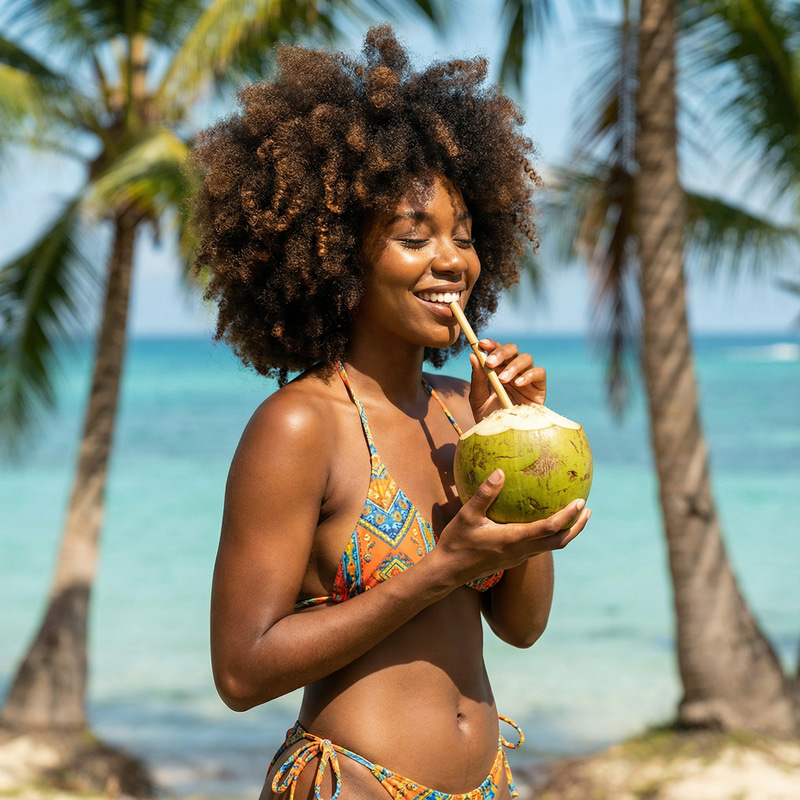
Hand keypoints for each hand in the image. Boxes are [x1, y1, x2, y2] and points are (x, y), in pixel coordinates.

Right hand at [437, 469, 588, 585]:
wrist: (448, 571)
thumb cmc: (457, 542)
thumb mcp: (467, 516)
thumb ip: (484, 494)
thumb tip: (500, 471)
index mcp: (513, 540)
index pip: (549, 528)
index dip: (567, 516)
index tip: (580, 501)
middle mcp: (521, 551)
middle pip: (559, 542)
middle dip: (576, 527)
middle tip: (587, 510)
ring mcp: (518, 557)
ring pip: (552, 547)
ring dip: (567, 533)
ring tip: (576, 517)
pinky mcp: (513, 559)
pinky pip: (540, 548)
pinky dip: (552, 536)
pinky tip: (547, 523)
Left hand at [469, 339, 546, 420]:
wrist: (504, 438)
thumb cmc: (490, 418)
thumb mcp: (478, 400)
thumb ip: (477, 379)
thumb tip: (472, 355)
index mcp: (497, 370)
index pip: (496, 350)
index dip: (491, 344)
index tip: (481, 344)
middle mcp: (513, 371)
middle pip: (512, 349)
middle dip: (501, 352)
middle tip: (491, 363)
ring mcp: (526, 378)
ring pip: (526, 358)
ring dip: (513, 365)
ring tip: (502, 380)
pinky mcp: (539, 388)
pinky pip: (540, 372)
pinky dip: (529, 375)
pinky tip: (518, 384)